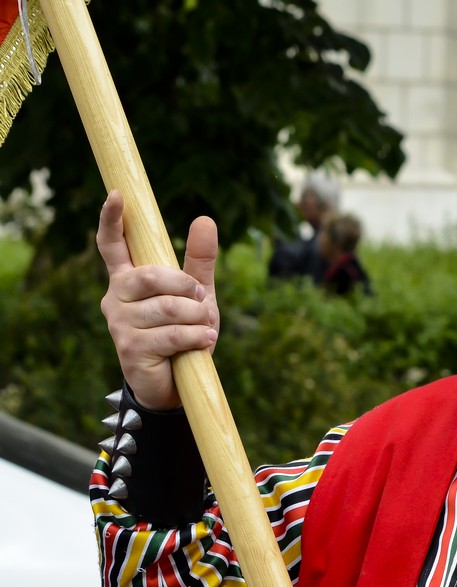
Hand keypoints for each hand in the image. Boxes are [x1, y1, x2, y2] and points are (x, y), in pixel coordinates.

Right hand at [97, 190, 219, 409]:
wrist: (177, 384)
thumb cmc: (183, 334)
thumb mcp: (197, 296)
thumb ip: (198, 262)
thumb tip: (204, 218)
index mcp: (128, 280)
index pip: (113, 245)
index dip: (113, 220)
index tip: (118, 194)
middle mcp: (116, 297)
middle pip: (150, 276)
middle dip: (185, 287)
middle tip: (202, 302)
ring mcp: (119, 323)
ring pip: (166, 308)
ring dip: (196, 318)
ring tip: (205, 328)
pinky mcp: (129, 348)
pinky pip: (171, 334)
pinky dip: (195, 337)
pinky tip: (204, 342)